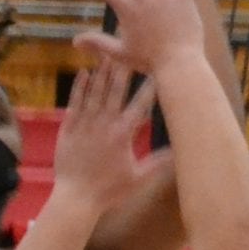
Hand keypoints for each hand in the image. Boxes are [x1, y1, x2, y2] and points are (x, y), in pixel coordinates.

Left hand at [49, 52, 166, 212]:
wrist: (76, 198)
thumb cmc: (109, 190)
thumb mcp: (138, 178)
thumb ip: (159, 162)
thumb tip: (180, 152)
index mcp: (122, 135)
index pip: (139, 106)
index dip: (149, 88)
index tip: (156, 72)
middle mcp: (104, 124)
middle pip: (115, 92)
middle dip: (122, 70)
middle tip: (127, 51)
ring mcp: (85, 124)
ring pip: (95, 93)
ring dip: (102, 73)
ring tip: (108, 55)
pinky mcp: (68, 128)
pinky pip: (75, 103)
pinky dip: (79, 88)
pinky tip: (84, 73)